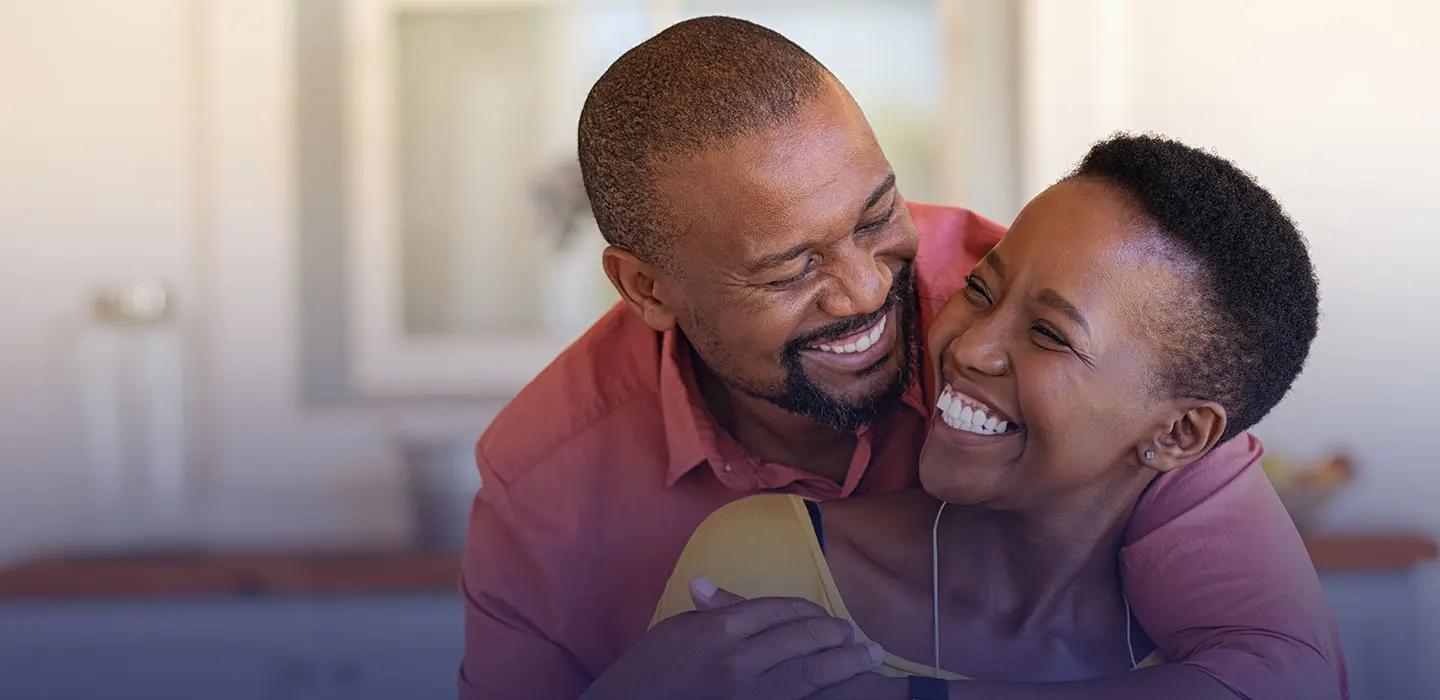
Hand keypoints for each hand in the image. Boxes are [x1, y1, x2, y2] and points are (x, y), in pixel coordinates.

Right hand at [579, 577, 886, 699]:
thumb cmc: (651, 674)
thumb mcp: (675, 633)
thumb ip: (705, 611)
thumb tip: (707, 583)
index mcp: (721, 629)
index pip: (780, 610)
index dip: (810, 612)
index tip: (826, 617)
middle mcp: (741, 660)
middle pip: (804, 639)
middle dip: (837, 636)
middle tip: (858, 636)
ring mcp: (753, 695)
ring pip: (813, 672)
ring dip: (848, 663)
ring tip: (869, 657)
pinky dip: (832, 692)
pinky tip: (854, 688)